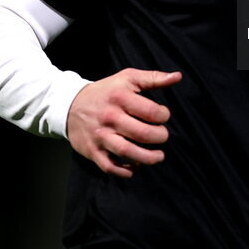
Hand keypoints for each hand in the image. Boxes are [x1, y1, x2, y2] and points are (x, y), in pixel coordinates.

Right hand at [67, 68, 181, 177]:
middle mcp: (110, 117)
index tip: (163, 117)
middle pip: (141, 133)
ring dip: (147, 158)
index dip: (163, 116)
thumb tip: (177, 77)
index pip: (150, 111)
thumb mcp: (127, 78)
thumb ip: (153, 78)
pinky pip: (110, 166)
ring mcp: (100, 135)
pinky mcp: (92, 151)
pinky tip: (136, 167)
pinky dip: (125, 171)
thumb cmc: (106, 91)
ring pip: (127, 152)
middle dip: (159, 137)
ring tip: (159, 156)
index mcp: (120, 97)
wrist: (70, 105)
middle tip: (162, 136)